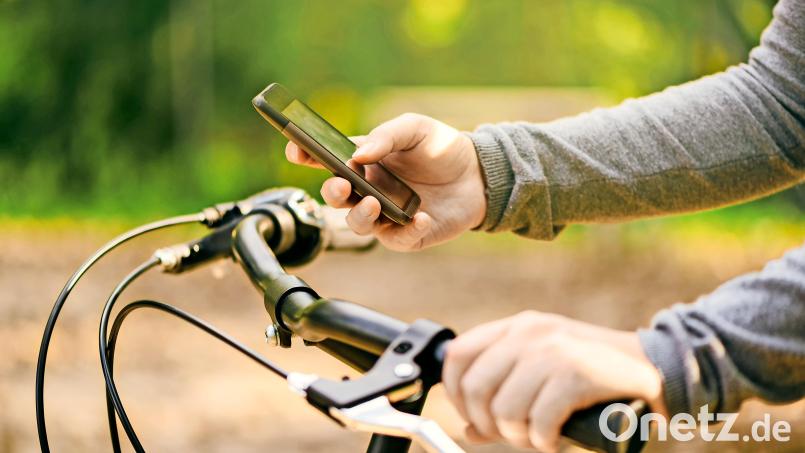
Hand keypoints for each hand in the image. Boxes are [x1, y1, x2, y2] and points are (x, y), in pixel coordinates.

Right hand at [285, 113, 484, 251]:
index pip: (325, 160)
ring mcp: (386, 214)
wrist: (479, 173)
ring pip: (358, 224)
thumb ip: (387, 135)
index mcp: (362, 161)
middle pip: (336, 198)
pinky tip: (419, 218)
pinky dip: (405, 231)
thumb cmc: (441, 148)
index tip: (295, 150)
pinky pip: (397, 239)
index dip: (305, 155)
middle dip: (333, 193)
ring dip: (361, 216)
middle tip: (342, 186)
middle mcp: (368, 190)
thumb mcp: (415, 128)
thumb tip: (359, 155)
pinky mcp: (408, 234)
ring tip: (376, 203)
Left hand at [443, 311, 666, 451]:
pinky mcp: (576, 374)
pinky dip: (545, 442)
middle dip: (488, 424)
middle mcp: (529, 333)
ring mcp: (553, 351)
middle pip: (474, 388)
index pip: (457, 355)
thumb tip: (468, 430)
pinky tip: (557, 439)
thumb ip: (503, 392)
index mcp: (516, 327)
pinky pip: (539, 423)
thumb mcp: (542, 370)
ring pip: (505, 411)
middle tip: (512, 435)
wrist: (652, 365)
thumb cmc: (592, 374)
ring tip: (539, 438)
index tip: (473, 417)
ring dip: (519, 438)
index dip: (456, 394)